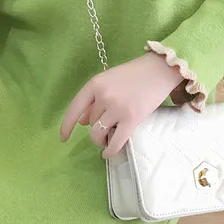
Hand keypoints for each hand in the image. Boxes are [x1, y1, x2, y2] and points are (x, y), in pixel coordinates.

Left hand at [60, 52, 184, 158]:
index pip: (74, 108)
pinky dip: (110, 151)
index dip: (66, 126)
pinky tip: (108, 154)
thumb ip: (95, 99)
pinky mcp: (131, 119)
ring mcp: (117, 108)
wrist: (160, 70)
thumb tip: (81, 122)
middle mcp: (103, 96)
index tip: (63, 138)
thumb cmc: (135, 75)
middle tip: (108, 126)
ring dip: (101, 140)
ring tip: (107, 139)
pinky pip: (115, 141)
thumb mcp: (109, 81)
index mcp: (95, 84)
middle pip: (90, 122)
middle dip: (96, 127)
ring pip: (98, 133)